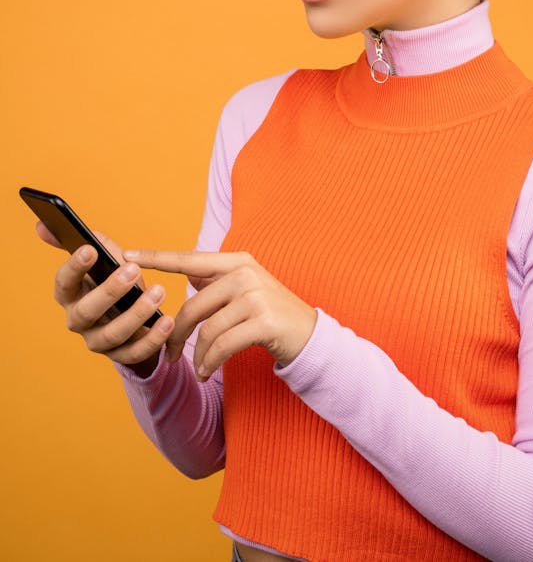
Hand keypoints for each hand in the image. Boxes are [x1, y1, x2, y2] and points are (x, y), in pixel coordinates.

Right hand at [36, 222, 173, 375]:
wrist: (130, 313)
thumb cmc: (114, 278)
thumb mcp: (103, 257)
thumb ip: (83, 239)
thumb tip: (42, 224)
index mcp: (70, 294)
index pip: (64, 282)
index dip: (74, 267)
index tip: (90, 250)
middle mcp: (78, 320)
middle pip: (87, 310)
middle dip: (110, 290)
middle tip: (133, 270)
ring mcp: (98, 341)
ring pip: (113, 334)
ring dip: (136, 313)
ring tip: (159, 291)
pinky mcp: (121, 356)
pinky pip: (135, 353)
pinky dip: (153, 338)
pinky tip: (168, 321)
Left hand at [122, 248, 317, 377]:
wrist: (310, 336)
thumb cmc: (272, 315)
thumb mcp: (246, 291)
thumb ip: (217, 283)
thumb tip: (188, 277)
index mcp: (238, 261)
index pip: (190, 259)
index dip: (157, 257)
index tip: (127, 254)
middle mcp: (246, 273)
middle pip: (193, 305)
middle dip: (176, 335)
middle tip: (169, 356)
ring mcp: (256, 296)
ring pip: (207, 329)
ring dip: (197, 355)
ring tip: (198, 369)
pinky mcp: (263, 321)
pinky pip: (222, 345)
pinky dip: (210, 362)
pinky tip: (208, 371)